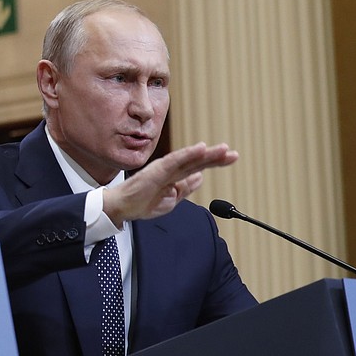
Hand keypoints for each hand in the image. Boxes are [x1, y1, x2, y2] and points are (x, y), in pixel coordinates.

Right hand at [103, 142, 237, 223]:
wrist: (123, 207)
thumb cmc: (142, 202)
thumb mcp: (171, 198)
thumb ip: (186, 187)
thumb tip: (201, 178)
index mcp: (175, 175)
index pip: (198, 166)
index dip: (215, 161)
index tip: (231, 158)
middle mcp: (171, 168)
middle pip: (197, 161)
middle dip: (216, 157)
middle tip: (233, 153)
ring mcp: (164, 168)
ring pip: (189, 159)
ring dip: (206, 154)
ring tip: (223, 149)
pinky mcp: (156, 170)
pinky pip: (175, 161)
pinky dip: (188, 154)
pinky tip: (200, 148)